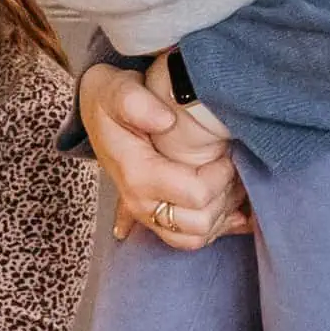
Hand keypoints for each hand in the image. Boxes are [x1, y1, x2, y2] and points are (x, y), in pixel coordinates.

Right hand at [78, 61, 249, 248]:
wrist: (97, 113)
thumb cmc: (110, 102)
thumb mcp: (116, 91)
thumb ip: (135, 102)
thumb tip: (165, 120)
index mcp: (137, 176)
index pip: (196, 194)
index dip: (220, 175)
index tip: (223, 151)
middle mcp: (141, 203)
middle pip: (200, 223)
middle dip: (225, 195)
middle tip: (228, 165)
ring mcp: (147, 215)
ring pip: (198, 237)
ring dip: (222, 214)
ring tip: (229, 183)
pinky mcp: (157, 218)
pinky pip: (193, 239)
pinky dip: (218, 226)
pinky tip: (233, 208)